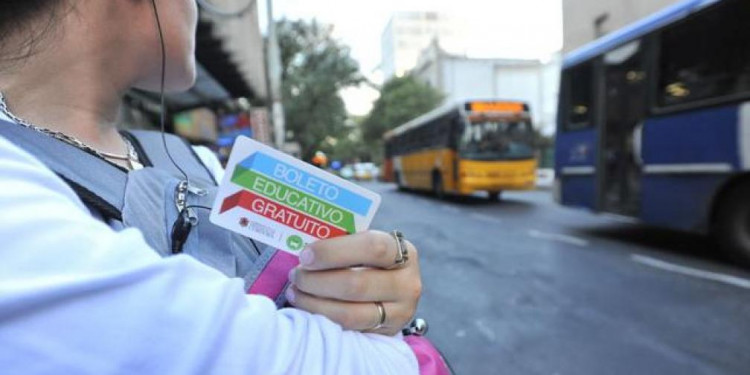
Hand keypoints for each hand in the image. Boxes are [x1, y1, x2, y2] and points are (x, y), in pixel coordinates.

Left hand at [286, 230, 421, 335]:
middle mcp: (407, 284)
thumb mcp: (365, 246)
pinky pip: (347, 330)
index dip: (334, 252)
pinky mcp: (385, 334)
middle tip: (295, 274)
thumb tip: (303, 248)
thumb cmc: (369, 261)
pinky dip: (322, 319)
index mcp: (404, 252)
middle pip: (356, 285)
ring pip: (349, 313)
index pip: (372, 248)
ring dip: (314, 303)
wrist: (391, 291)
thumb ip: (342, 244)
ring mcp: (399, 314)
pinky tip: (306, 307)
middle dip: (317, 280)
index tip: (305, 255)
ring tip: (295, 291)